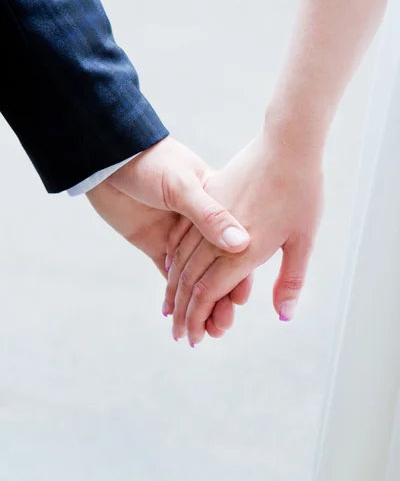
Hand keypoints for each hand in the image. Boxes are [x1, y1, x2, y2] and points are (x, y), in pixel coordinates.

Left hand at [86, 142, 252, 337]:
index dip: (240, 275)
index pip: (236, 247)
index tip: (239, 301)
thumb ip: (210, 215)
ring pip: (196, 278)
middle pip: (219, 269)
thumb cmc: (151, 161)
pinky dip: (175, 298)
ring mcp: (180, 238)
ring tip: (205, 332)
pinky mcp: (157, 246)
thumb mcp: (181, 186)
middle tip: (221, 327)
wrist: (110, 157)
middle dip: (221, 300)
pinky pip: (170, 277)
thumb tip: (241, 243)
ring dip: (202, 305)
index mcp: (220, 205)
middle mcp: (202, 226)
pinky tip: (179, 318)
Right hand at [165, 131, 322, 344]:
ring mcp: (211, 215)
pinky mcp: (208, 199)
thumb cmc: (301, 191)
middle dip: (183, 311)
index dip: (198, 318)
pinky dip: (175, 259)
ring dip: (175, 289)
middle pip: (191, 281)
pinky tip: (172, 269)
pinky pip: (183, 235)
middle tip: (177, 334)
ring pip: (183, 260)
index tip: (191, 337)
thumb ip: (290, 279)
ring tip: (169, 309)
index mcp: (244, 250)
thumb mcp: (303, 239)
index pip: (209, 292)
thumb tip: (283, 315)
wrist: (286, 142)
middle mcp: (220, 236)